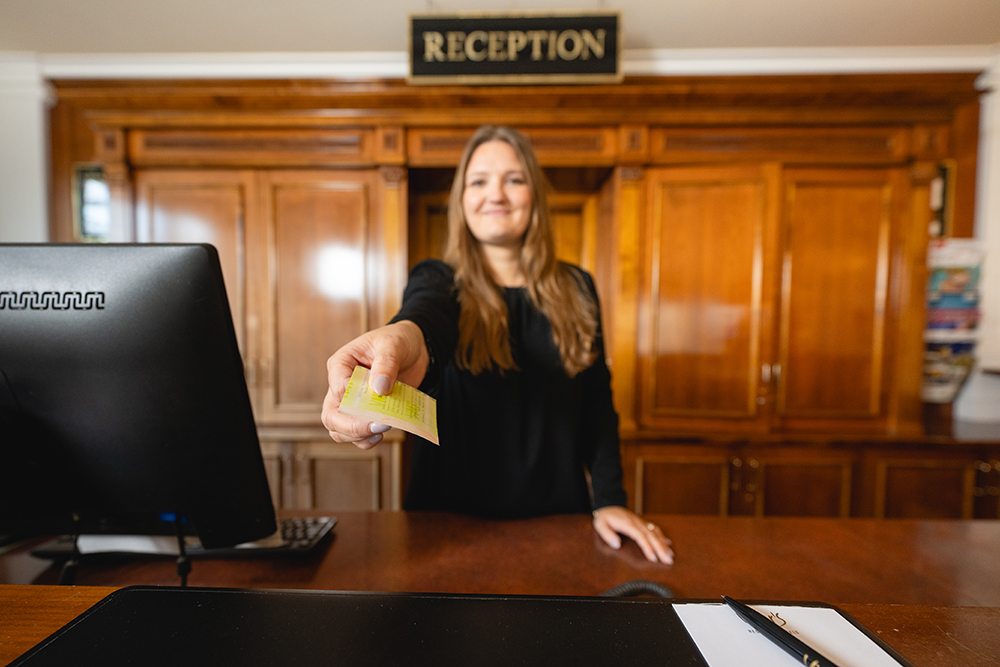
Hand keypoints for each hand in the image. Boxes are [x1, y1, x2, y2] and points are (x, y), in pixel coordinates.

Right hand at [321, 320, 428, 448]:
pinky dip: (366, 440)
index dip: (353, 399)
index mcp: (341, 364)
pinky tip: (381, 435)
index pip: (337, 386)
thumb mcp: (393, 345)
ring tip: (381, 431)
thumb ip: (386, 364)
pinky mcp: (364, 414)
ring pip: (339, 430)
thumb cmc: (398, 341)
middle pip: (331, 415)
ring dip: (358, 436)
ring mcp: (351, 403)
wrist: (414, 350)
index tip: (377, 399)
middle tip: (377, 426)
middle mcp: (341, 385)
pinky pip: (356, 435)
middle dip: (351, 426)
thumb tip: (379, 388)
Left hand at [592, 506, 673, 564]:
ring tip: (670, 555)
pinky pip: (654, 529)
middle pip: (652, 536)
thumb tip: (617, 545)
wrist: (608, 504)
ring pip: (655, 533)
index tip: (653, 558)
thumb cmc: (604, 517)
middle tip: (668, 560)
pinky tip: (668, 543)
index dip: (648, 548)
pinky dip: (662, 536)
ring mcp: (641, 522)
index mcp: (628, 524)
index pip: (641, 537)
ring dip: (664, 544)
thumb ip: (608, 535)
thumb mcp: (600, 525)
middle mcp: (637, 522)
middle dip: (661, 548)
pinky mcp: (642, 523)